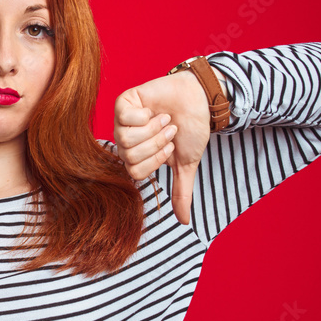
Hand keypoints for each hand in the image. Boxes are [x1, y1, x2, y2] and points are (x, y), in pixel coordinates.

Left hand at [113, 70, 211, 224]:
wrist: (198, 99)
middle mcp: (125, 141)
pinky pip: (124, 117)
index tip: (171, 147)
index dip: (156, 161)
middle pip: (130, 156)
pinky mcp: (124, 102)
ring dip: (153, 129)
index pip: (135, 172)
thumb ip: (181, 191)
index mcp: (136, 158)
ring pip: (126, 138)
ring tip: (164, 120)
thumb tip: (184, 221)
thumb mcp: (186, 164)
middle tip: (169, 131)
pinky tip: (154, 110)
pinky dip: (145, 115)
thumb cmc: (190, 130)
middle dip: (157, 144)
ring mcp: (122, 121)